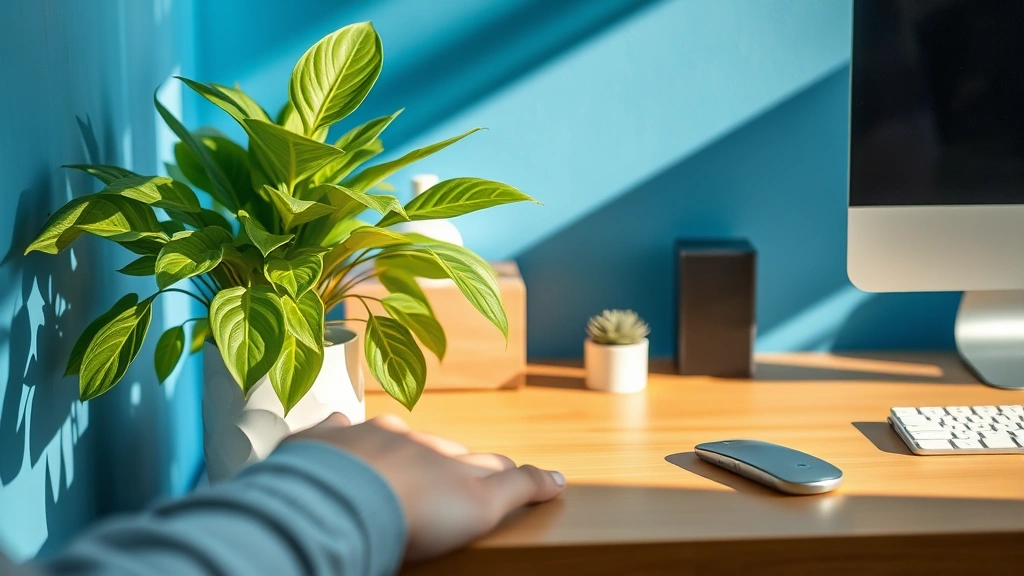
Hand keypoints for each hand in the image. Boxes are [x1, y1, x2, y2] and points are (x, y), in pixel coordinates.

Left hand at [288, 414, 564, 560]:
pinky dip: (340, 431)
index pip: (484, 463)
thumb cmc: (414, 512)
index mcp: (448, 461)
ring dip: (399, 443)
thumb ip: (518, 489)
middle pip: (440, 448)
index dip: (499, 469)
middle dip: (452, 457)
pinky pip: (334, 428)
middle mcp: (410, 441)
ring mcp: (364, 439)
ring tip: (401, 455)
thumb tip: (560, 477)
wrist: (340, 501)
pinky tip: (340, 427)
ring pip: (390, 434)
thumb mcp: (480, 507)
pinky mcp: (322, 443)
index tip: (508, 469)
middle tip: (458, 465)